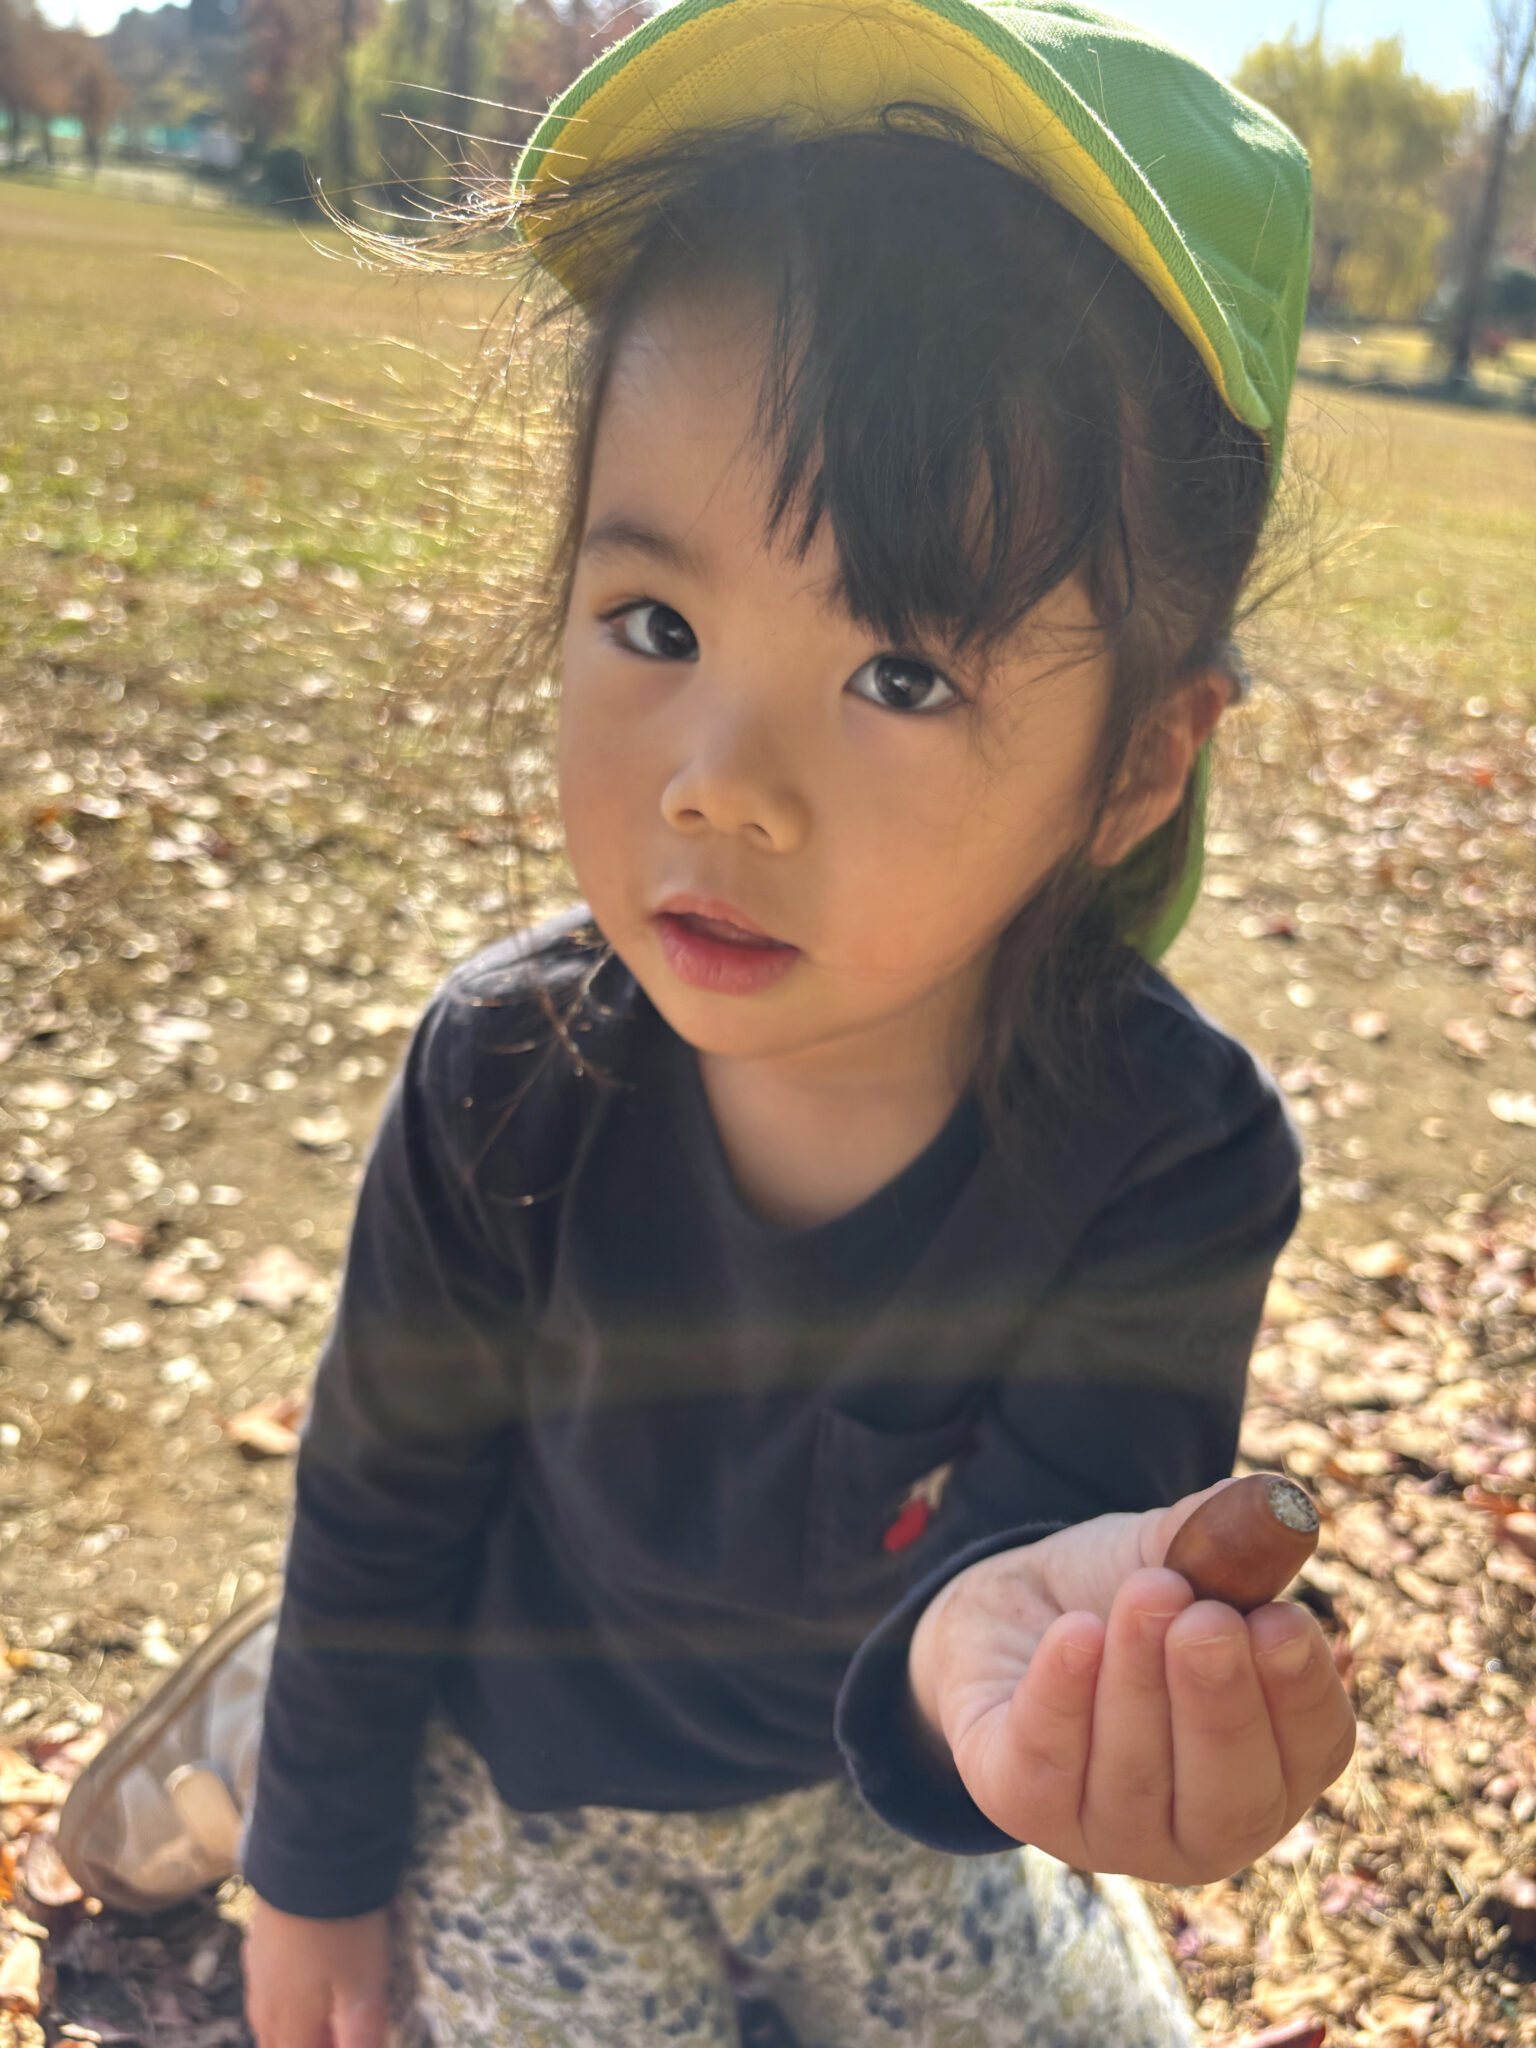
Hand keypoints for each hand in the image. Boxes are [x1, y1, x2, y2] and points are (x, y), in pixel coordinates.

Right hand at [243, 1895, 391, 2047]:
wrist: (307, 1859)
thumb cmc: (341, 1930)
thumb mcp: (363, 1986)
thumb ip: (361, 2035)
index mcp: (288, 2025)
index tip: (349, 2035)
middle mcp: (263, 2006)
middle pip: (281, 2044)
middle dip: (310, 2041)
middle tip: (342, 2027)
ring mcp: (256, 1970)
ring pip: (272, 2016)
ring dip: (299, 2021)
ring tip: (333, 2005)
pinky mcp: (257, 1940)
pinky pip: (268, 1984)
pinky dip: (289, 1992)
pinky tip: (308, 1971)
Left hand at [906, 1476, 1355, 1883]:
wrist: (1007, 1613)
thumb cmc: (1116, 1597)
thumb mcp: (1174, 1554)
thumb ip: (1225, 1533)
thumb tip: (1281, 1503)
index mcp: (1270, 1769)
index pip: (1313, 1753)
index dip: (1302, 1693)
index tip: (1281, 1618)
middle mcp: (1200, 1827)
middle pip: (1231, 1798)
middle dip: (1220, 1704)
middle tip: (1205, 1618)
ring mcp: (1110, 1832)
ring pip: (1135, 1779)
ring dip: (1138, 1679)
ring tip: (1143, 1591)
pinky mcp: (1024, 1806)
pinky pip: (1046, 1765)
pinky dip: (1062, 1695)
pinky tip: (1075, 1632)